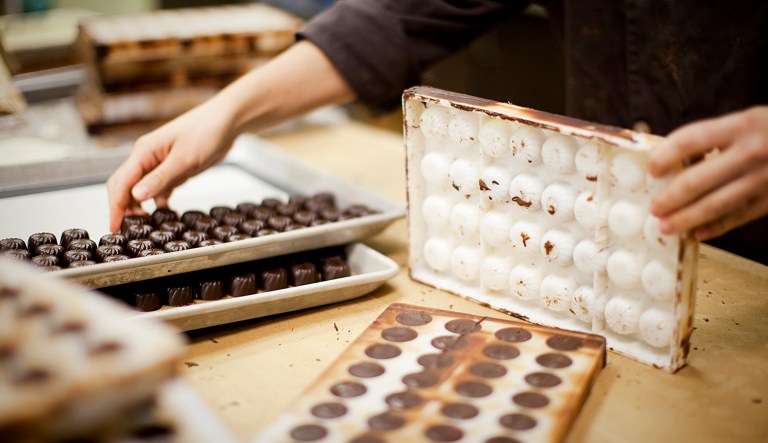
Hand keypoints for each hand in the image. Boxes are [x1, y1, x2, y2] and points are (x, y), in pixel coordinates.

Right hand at [105, 41, 355, 232]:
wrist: (227, 121)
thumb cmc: (207, 132)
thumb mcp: (184, 159)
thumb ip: (160, 178)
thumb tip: (136, 196)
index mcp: (144, 152)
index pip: (121, 183)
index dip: (116, 207)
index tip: (115, 227)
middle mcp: (147, 158)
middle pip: (125, 187)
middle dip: (124, 209)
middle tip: (128, 232)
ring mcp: (160, 163)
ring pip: (141, 189)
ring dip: (140, 207)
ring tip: (146, 226)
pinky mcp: (173, 169)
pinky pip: (159, 188)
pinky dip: (158, 202)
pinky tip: (164, 214)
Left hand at [649, 106, 767, 240]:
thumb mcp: (747, 121)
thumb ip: (714, 138)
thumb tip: (673, 162)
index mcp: (741, 125)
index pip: (691, 140)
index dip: (665, 156)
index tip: (652, 170)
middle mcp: (752, 152)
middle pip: (698, 180)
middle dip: (670, 198)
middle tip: (654, 208)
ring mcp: (764, 179)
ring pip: (716, 204)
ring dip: (686, 218)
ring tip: (665, 227)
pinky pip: (739, 216)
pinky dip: (716, 227)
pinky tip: (698, 233)